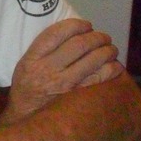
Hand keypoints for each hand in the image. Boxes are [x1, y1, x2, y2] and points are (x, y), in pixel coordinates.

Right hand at [5, 18, 121, 121]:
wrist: (26, 115)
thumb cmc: (27, 85)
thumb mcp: (25, 62)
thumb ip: (44, 47)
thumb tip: (73, 31)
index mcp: (34, 57)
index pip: (58, 33)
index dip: (77, 25)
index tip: (86, 25)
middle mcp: (49, 69)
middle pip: (80, 44)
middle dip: (97, 37)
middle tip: (103, 37)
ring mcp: (65, 84)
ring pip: (93, 59)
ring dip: (107, 50)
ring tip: (110, 49)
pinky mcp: (78, 96)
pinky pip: (101, 78)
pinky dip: (112, 68)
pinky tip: (115, 65)